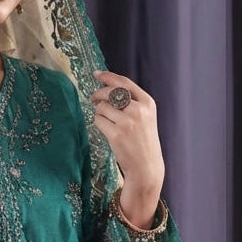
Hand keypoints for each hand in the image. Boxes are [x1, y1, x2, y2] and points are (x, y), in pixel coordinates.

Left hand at [90, 70, 164, 227]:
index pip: (125, 83)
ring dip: (99, 112)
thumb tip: (108, 88)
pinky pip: (99, 120)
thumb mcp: (145, 117)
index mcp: (148, 103)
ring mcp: (128, 122)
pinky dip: (98, 123)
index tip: (97, 74)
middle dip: (98, 94)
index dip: (108, 76)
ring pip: (102, 107)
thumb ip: (131, 102)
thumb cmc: (143, 141)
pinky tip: (106, 130)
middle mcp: (139, 110)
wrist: (146, 166)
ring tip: (106, 122)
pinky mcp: (117, 134)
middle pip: (111, 92)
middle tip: (93, 99)